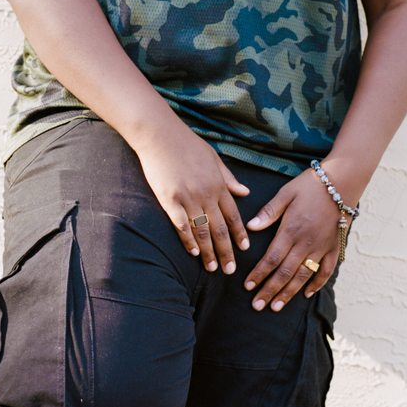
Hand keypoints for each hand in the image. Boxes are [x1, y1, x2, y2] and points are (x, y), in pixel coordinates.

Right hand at [135, 122, 250, 273]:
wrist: (161, 135)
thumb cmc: (187, 144)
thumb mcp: (214, 158)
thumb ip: (228, 178)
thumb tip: (245, 192)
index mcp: (218, 184)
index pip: (233, 215)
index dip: (240, 234)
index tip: (245, 249)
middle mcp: (206, 194)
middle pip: (220, 229)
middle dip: (227, 251)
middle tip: (230, 270)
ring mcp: (188, 198)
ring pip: (202, 231)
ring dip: (209, 252)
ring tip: (212, 268)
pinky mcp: (169, 199)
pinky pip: (181, 225)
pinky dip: (188, 240)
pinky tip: (193, 252)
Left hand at [243, 170, 343, 310]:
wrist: (341, 182)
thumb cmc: (309, 186)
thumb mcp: (285, 193)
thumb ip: (269, 212)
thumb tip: (250, 227)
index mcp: (291, 230)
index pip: (271, 258)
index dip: (258, 274)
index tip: (248, 287)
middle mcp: (306, 243)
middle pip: (284, 273)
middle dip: (269, 291)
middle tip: (257, 306)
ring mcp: (321, 247)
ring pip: (303, 276)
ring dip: (288, 293)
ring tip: (276, 307)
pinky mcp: (333, 248)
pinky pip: (326, 271)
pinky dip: (317, 284)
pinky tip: (306, 294)